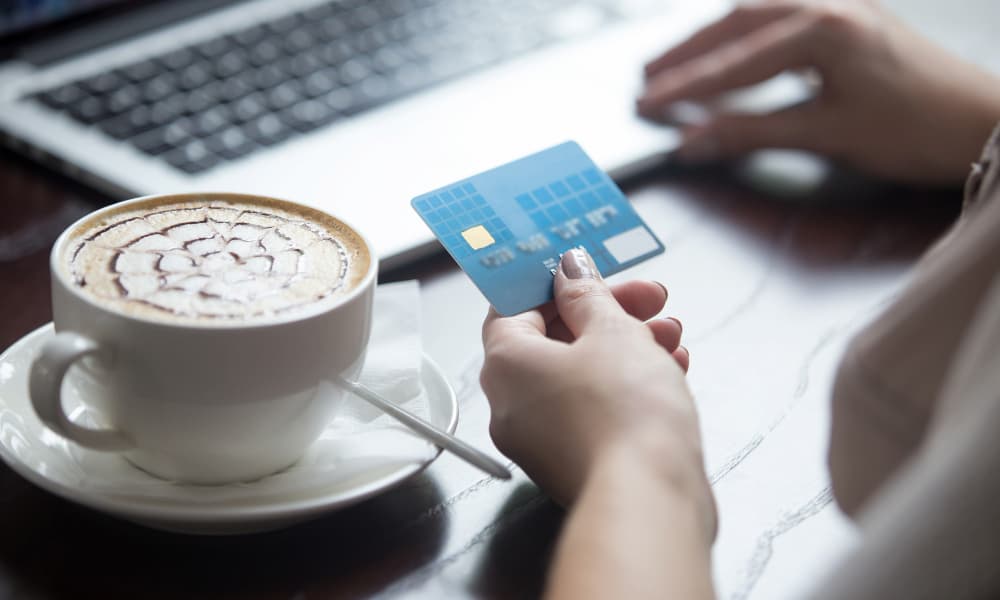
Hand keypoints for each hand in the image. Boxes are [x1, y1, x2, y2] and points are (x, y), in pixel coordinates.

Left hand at [480, 248, 711, 521]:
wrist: (650, 499)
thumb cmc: (625, 413)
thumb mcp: (612, 331)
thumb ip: (588, 294)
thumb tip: (569, 270)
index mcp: (506, 364)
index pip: (513, 306)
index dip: (554, 282)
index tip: (590, 270)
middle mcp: (512, 403)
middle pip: (553, 338)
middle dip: (608, 311)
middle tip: (649, 296)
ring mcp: (541, 438)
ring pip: (580, 373)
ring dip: (627, 344)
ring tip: (672, 333)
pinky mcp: (574, 461)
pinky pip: (594, 408)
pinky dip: (627, 384)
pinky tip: (673, 368)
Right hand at [636, 0, 999, 183]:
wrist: (980, 124)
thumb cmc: (916, 129)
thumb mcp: (826, 134)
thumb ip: (752, 133)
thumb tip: (693, 142)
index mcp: (824, 29)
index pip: (734, 61)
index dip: (685, 87)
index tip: (647, 103)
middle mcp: (829, 5)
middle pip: (737, 23)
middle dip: (687, 53)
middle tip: (647, 79)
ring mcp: (841, 7)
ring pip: (756, 17)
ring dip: (712, 41)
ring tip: (674, 65)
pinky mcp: (849, 19)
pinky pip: (780, 20)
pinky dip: (744, 39)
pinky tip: (728, 53)